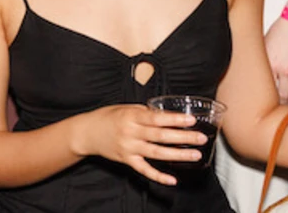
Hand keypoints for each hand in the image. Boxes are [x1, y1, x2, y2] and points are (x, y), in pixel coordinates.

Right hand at [71, 104, 207, 185]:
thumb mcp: (125, 108)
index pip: (156, 119)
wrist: (86, 132)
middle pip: (160, 136)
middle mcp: (130, 133)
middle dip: (182, 137)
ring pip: (156, 153)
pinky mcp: (127, 160)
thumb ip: (145, 113)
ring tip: (195, 155)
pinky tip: (172, 180)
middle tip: (200, 138)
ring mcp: (128, 148)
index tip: (191, 120)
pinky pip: (144, 170)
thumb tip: (166, 115)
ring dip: (177, 155)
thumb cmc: (107, 117)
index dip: (174, 120)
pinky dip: (158, 176)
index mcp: (131, 116)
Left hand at [264, 17, 287, 104]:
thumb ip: (260, 58)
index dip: (266, 96)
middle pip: (284, 94)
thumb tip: (252, 67)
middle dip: (281, 101)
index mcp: (272, 64)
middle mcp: (286, 70)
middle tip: (280, 104)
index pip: (268, 88)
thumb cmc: (282, 28)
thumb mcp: (264, 43)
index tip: (265, 100)